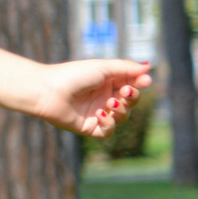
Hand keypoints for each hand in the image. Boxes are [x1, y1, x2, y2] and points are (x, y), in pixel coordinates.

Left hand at [34, 59, 152, 137]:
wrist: (48, 91)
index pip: (132, 85)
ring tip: (110, 103)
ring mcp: (97, 113)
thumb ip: (126, 68)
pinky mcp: (89, 127)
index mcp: (107, 81)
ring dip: (121, 110)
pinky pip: (108, 131)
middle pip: (130, 102)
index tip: (146, 81)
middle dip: (132, 97)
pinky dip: (108, 123)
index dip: (140, 84)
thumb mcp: (103, 68)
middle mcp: (103, 97)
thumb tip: (149, 67)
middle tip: (126, 92)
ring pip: (122, 117)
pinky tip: (99, 114)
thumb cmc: (73, 75)